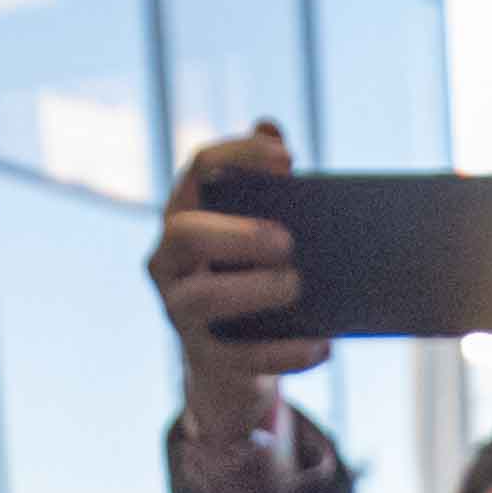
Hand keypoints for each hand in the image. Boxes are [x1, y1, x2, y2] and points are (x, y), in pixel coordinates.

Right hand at [151, 125, 319, 492]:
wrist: (233, 363)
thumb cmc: (248, 278)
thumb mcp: (255, 231)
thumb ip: (264, 185)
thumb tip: (270, 129)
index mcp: (184, 214)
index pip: (199, 167)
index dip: (239, 156)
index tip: (287, 160)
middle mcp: (169, 260)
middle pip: (186, 233)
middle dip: (236, 234)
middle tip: (287, 241)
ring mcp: (180, 311)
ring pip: (201, 298)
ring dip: (253, 291)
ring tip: (296, 287)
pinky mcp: (205, 357)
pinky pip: (241, 357)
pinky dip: (285, 352)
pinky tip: (322, 345)